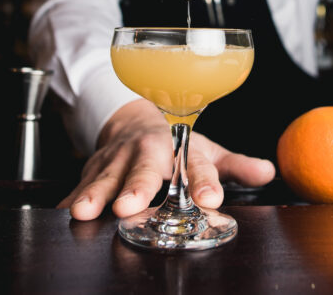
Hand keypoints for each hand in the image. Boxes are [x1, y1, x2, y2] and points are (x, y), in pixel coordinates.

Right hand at [58, 99, 275, 219]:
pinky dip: (69, 197)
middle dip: (137, 187)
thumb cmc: (174, 143)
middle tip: (130, 206)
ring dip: (94, 194)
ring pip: (104, 177)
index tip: (211, 199)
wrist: (132, 120)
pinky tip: (63, 211)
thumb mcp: (207, 150)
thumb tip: (269, 172)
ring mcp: (117, 159)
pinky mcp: (93, 168)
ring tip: (85, 212)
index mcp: (180, 147)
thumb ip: (235, 166)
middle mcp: (147, 151)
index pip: (195, 164)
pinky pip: (79, 184)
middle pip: (143, 170)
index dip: (204, 182)